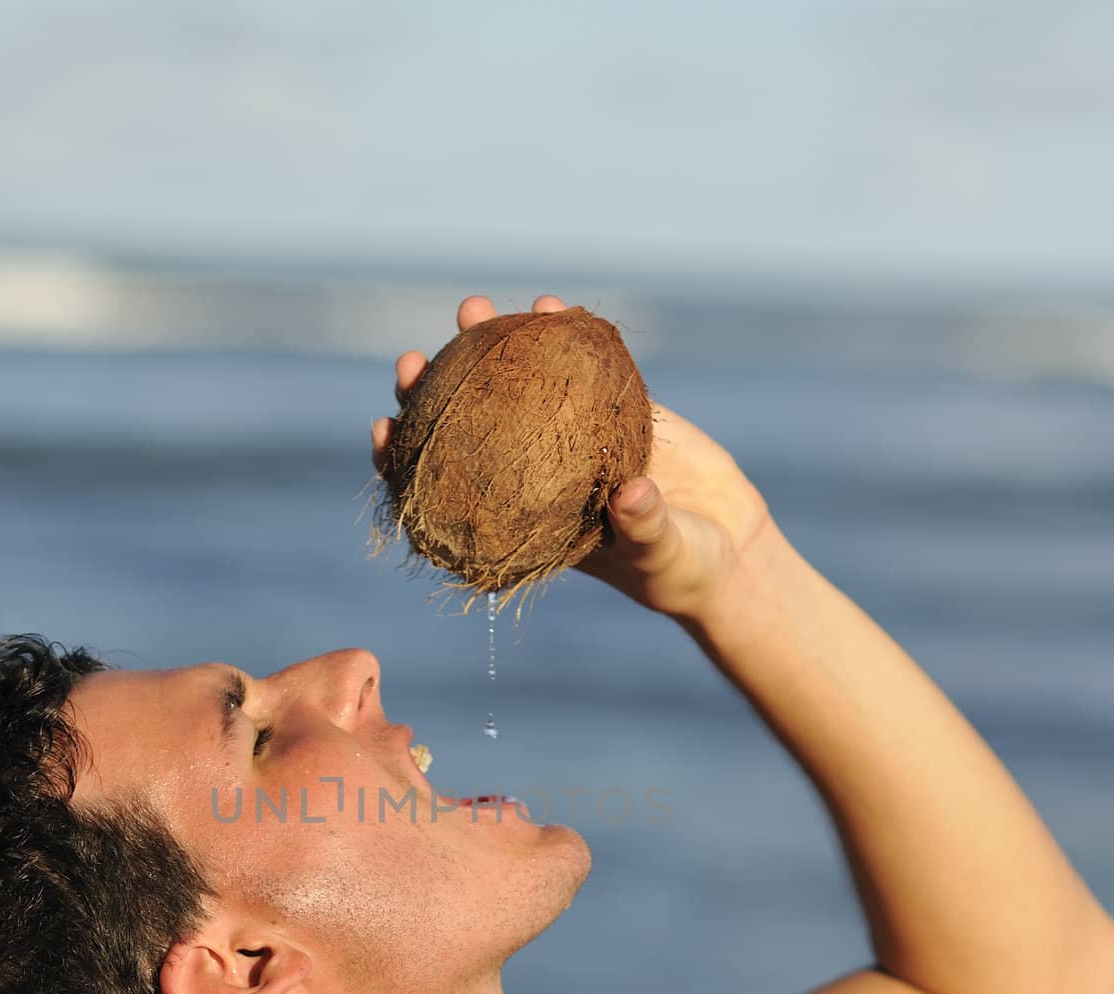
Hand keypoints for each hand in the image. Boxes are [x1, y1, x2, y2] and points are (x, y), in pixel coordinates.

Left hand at [370, 294, 777, 620]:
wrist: (730, 545)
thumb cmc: (686, 569)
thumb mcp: (663, 555)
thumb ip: (642, 527)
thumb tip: (628, 493)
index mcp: (522, 524)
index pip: (443, 497)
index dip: (403, 464)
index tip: (383, 429)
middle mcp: (533, 479)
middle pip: (463, 431)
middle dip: (431, 394)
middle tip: (413, 361)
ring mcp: (568, 440)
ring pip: (511, 387)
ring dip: (488, 346)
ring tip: (473, 308)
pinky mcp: (610, 410)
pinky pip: (576, 365)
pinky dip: (561, 333)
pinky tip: (551, 303)